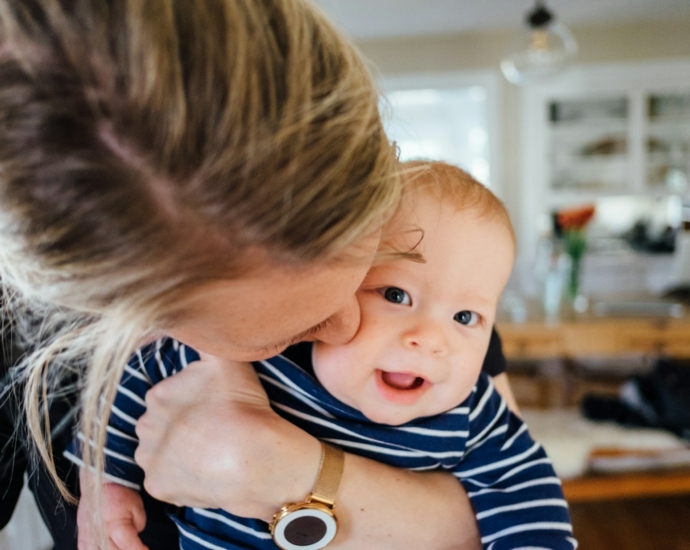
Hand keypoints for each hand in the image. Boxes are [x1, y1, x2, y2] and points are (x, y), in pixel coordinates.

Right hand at [78, 473, 147, 549]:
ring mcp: (88, 537)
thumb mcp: (137, 506)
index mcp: (115, 526)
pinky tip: (106, 548)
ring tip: (120, 547)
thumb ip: (139, 525)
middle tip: (135, 547)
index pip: (129, 547)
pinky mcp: (81, 536)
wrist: (101, 482)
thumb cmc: (120, 492)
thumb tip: (136, 537)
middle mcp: (100, 535)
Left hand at [134, 354, 320, 519]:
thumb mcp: (225, 359)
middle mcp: (144, 426)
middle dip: (179, 426)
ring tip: (209, 451)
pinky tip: (204, 471)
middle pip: (160, 424)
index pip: (168, 396)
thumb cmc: (241, 406)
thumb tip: (191, 325)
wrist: (252, 457)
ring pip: (160, 453)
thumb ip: (205, 341)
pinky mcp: (157, 487)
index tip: (212, 407)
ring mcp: (150, 459)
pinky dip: (181, 478)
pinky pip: (166, 481)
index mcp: (157, 394)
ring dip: (177, 452)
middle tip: (212, 428)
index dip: (191, 402)